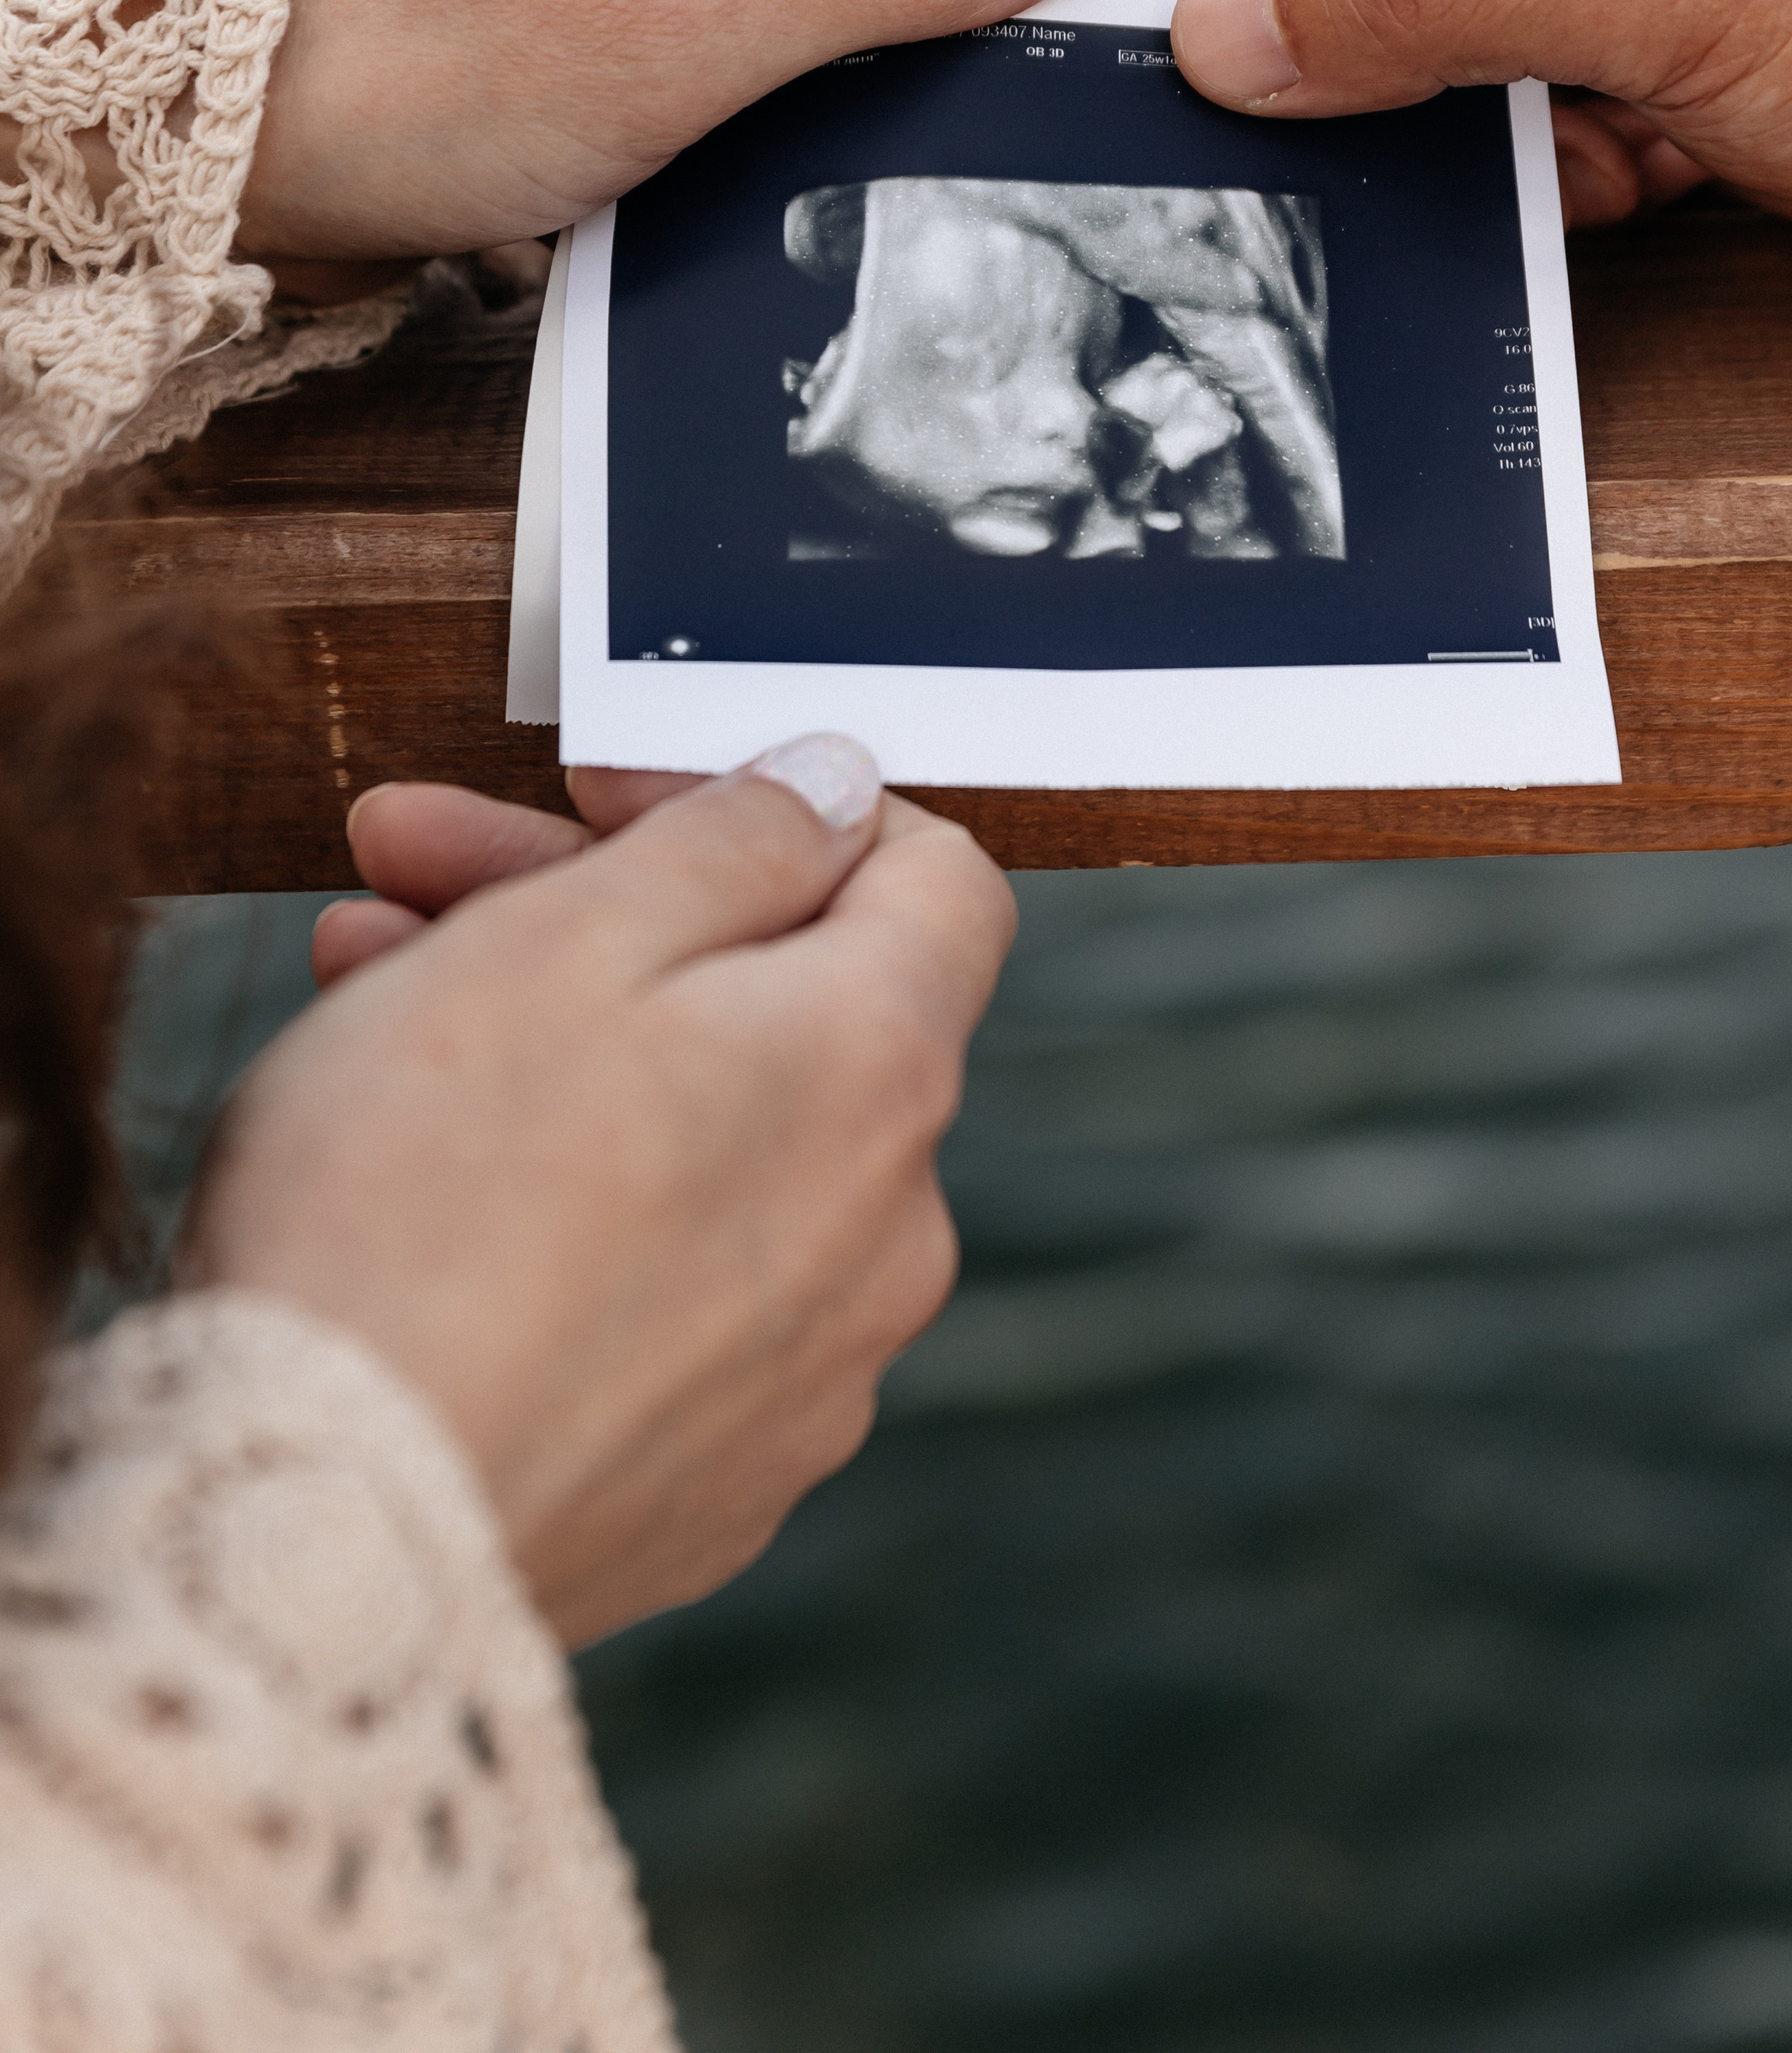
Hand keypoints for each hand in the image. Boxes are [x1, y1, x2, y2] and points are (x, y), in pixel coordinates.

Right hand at [179, 739, 1015, 1646]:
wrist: (309, 1549)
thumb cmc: (412, 1211)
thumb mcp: (566, 939)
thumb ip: (733, 841)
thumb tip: (835, 789)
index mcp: (882, 1071)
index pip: (935, 879)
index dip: (773, 804)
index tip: (604, 792)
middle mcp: (892, 1232)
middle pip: (784, 1006)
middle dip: (601, 913)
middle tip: (402, 869)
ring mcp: (811, 1373)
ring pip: (709, 1141)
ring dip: (562, 1048)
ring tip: (365, 1000)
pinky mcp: (716, 1479)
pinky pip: (672, 1288)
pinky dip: (573, 1205)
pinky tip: (421, 1180)